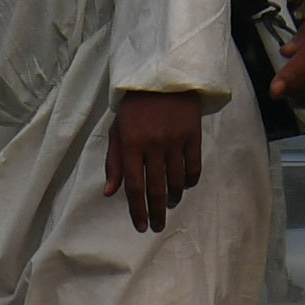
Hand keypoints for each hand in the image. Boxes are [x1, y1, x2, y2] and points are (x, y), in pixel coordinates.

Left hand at [103, 90, 206, 230]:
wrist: (163, 78)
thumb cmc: (135, 107)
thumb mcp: (117, 130)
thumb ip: (114, 162)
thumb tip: (110, 192)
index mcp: (131, 144)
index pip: (134, 185)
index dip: (137, 209)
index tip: (140, 226)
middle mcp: (153, 144)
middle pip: (156, 189)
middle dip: (156, 212)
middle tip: (157, 226)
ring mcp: (175, 140)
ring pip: (176, 181)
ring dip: (173, 198)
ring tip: (169, 204)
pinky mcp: (193, 135)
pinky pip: (194, 167)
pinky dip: (189, 181)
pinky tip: (184, 186)